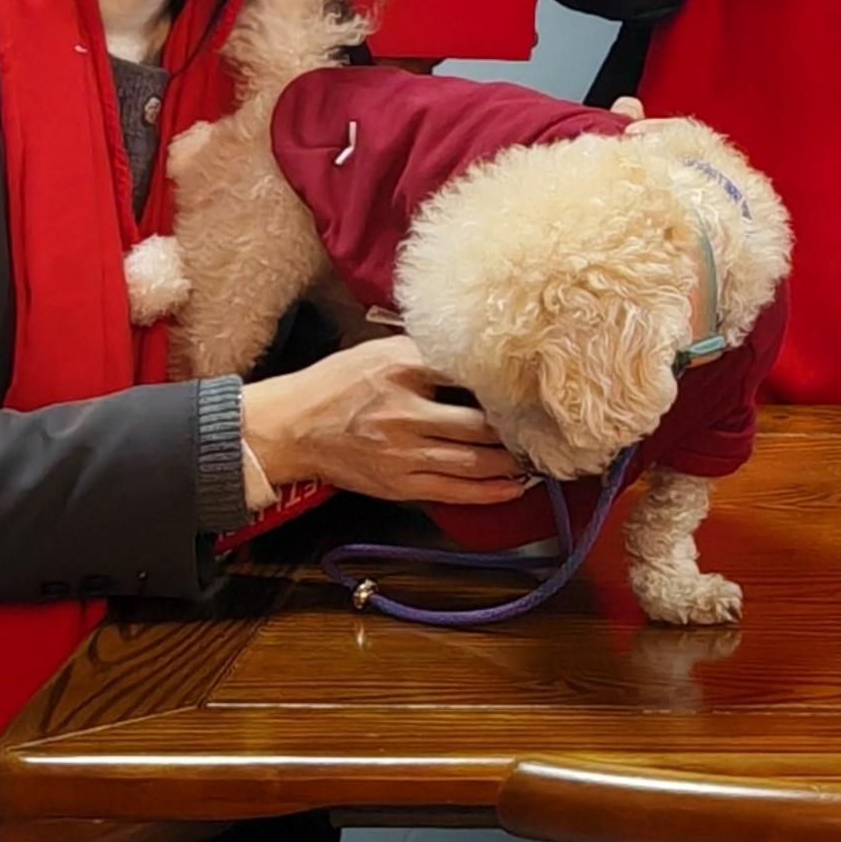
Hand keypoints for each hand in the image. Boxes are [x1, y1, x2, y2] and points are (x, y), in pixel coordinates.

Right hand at [237, 337, 527, 517]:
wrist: (291, 427)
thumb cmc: (337, 384)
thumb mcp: (380, 350)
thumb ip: (427, 349)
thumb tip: (478, 350)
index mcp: (402, 368)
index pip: (469, 372)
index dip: (507, 381)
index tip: (536, 384)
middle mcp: (405, 412)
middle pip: (480, 423)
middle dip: (518, 429)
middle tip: (549, 427)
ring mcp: (402, 453)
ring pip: (473, 462)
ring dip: (512, 463)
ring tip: (539, 458)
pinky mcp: (398, 484)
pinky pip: (453, 492)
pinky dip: (489, 491)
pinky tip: (514, 487)